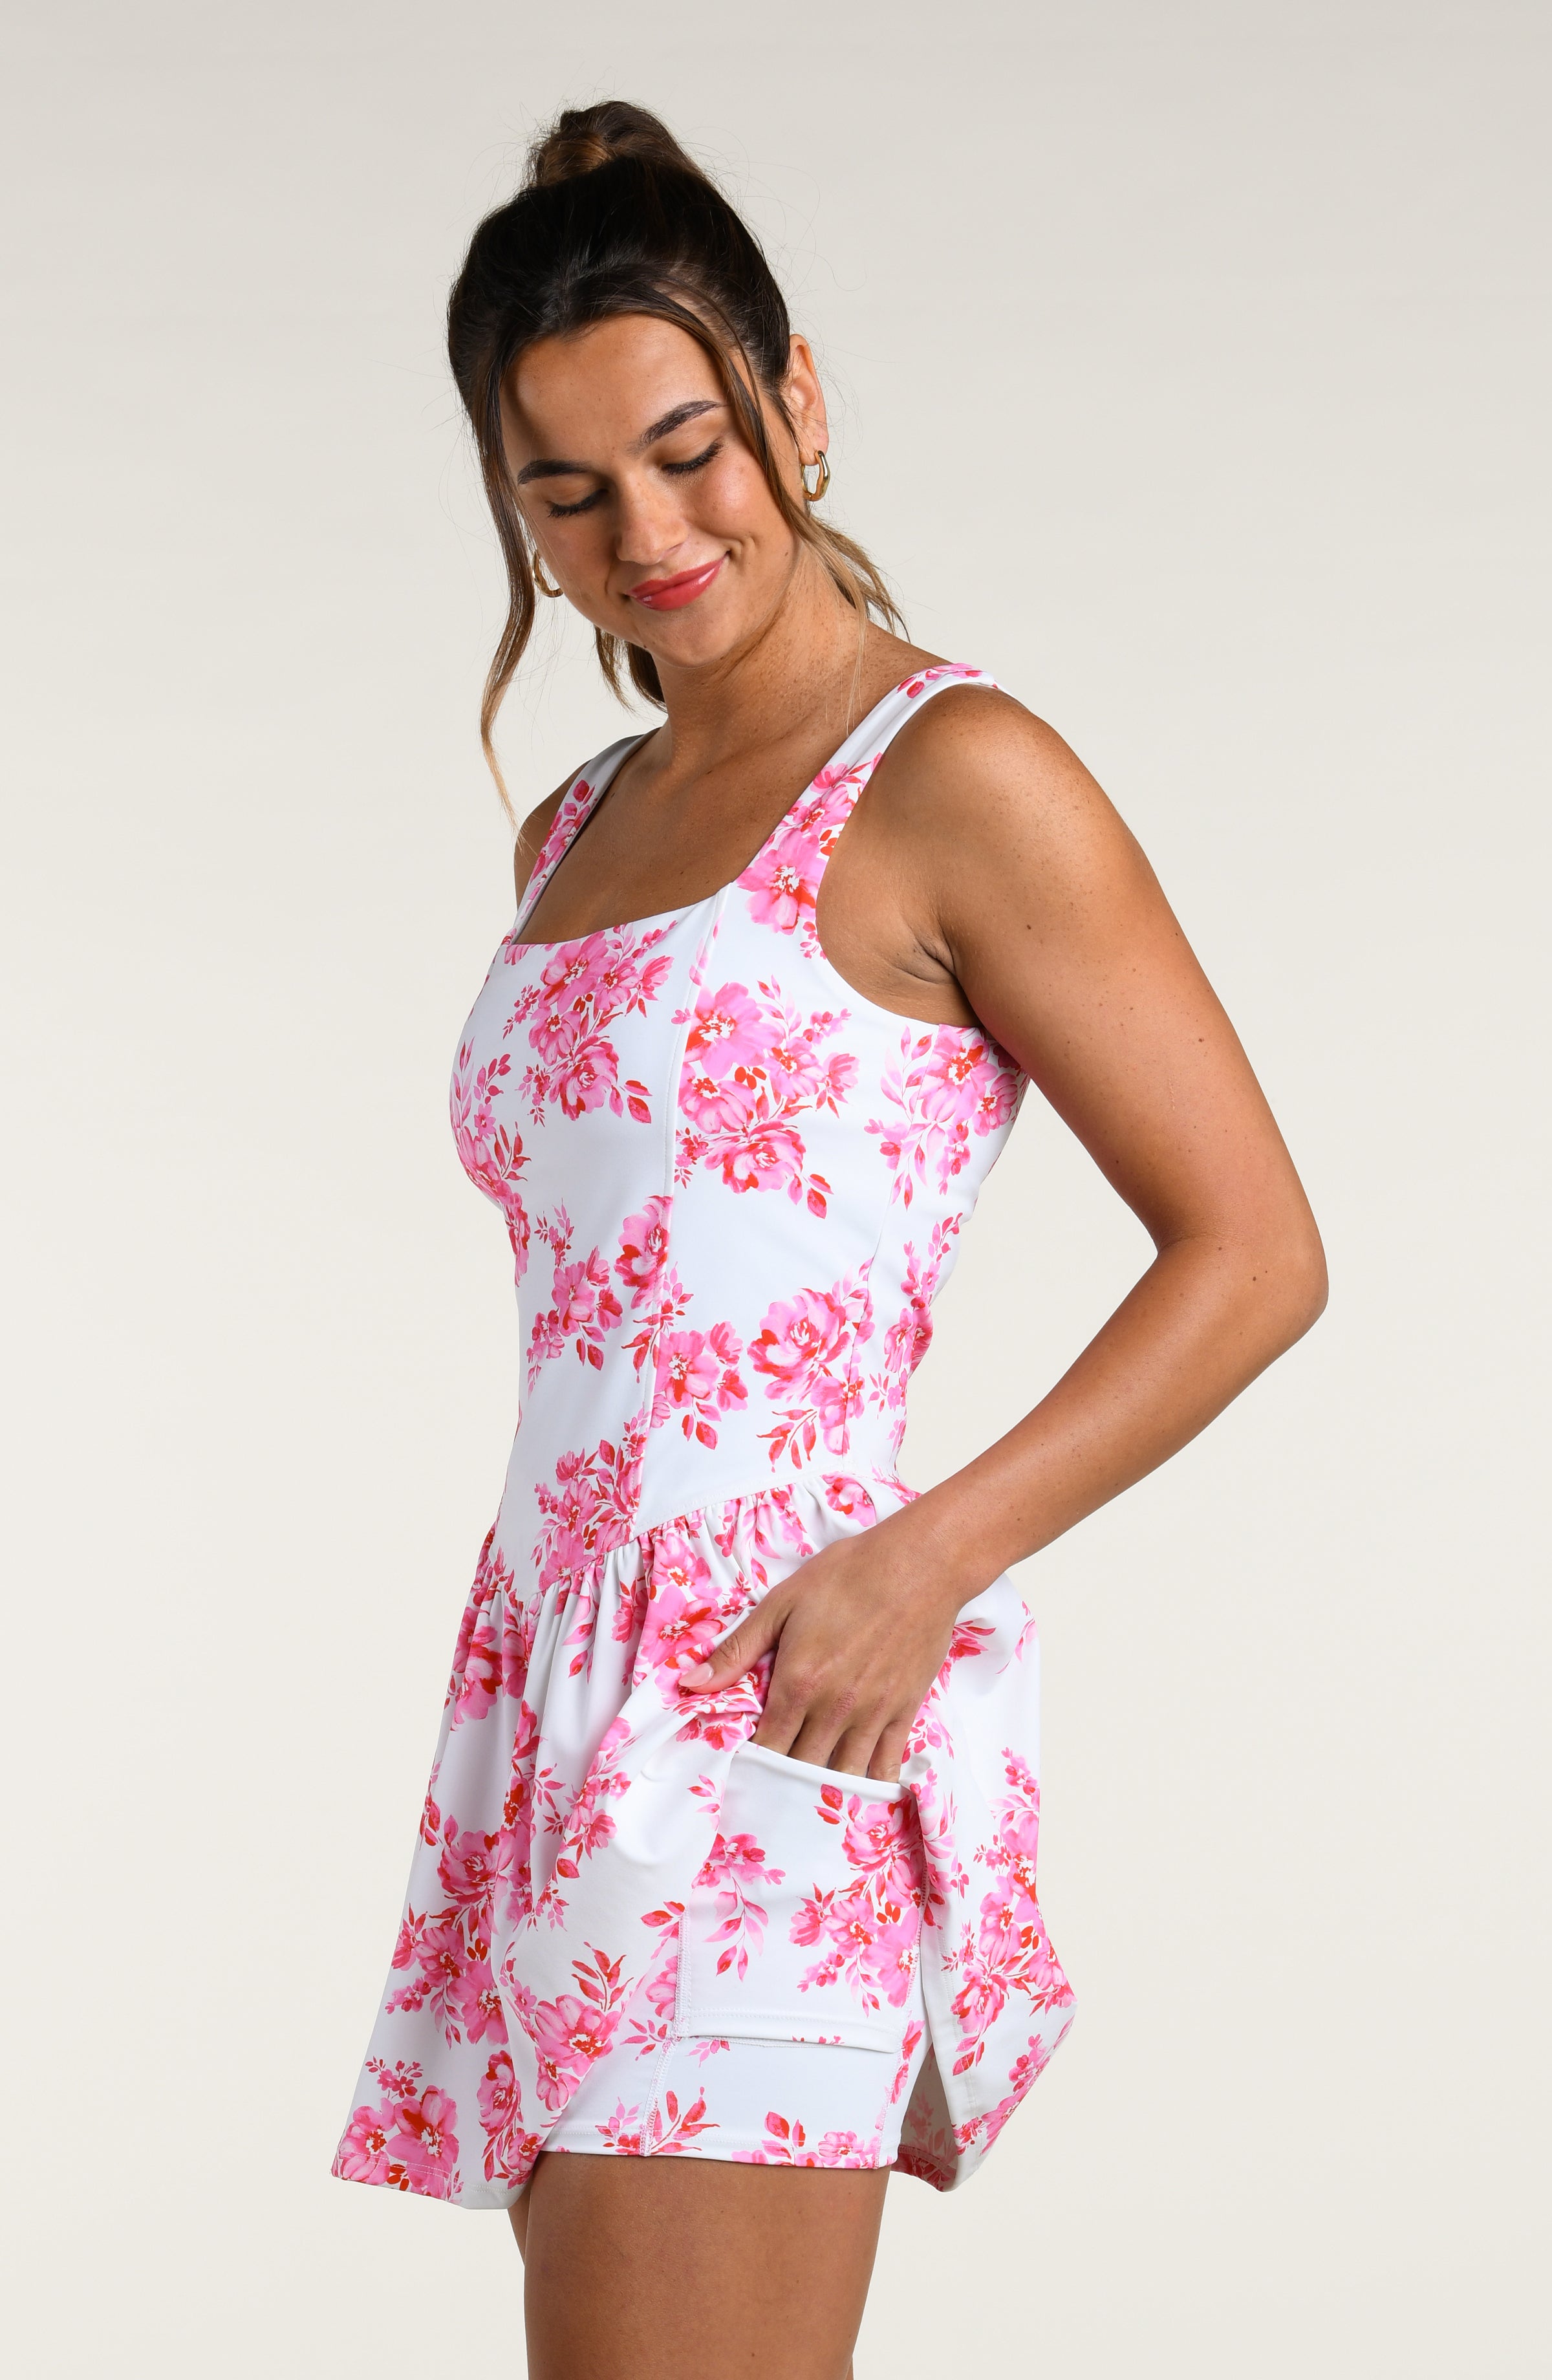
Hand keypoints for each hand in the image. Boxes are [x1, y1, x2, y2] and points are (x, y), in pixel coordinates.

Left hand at [678, 1509, 970, 1780]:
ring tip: (806, 1803)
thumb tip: (690, 1683)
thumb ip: (737, 1649)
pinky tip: (857, 1795)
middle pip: (802, 1769)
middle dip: (782, 1785)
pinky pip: (885, 1765)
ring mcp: (873, 1715)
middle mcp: (834, 1709)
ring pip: (843, 1776)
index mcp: (798, 1683)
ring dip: (823, 1792)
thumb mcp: (781, 1603)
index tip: (742, 1773)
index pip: (767, 1747)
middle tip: (769, 1793)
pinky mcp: (905, 1712)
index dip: (752, 1766)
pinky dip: (868, 1784)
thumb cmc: (846, 1576)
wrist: (919, 1565)